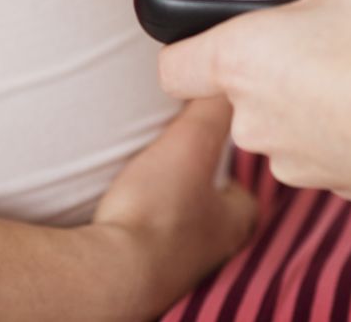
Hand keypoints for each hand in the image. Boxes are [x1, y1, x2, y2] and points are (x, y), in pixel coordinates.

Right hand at [90, 98, 255, 316]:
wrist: (107, 270)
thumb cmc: (154, 209)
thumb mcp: (190, 141)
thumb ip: (211, 108)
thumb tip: (226, 77)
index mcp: (235, 222)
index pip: (243, 189)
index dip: (229, 164)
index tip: (208, 145)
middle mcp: (213, 251)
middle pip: (210, 208)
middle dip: (194, 185)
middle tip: (172, 159)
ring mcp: (177, 266)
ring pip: (177, 225)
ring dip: (163, 204)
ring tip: (144, 181)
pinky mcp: (141, 274)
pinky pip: (145, 241)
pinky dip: (137, 224)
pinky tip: (122, 209)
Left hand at [157, 0, 350, 205]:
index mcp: (241, 62)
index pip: (171, 64)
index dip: (190, 38)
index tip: (231, 21)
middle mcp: (255, 122)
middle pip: (238, 86)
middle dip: (274, 54)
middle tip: (323, 25)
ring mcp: (296, 163)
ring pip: (284, 118)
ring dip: (311, 90)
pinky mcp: (339, 187)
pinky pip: (327, 146)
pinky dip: (348, 123)